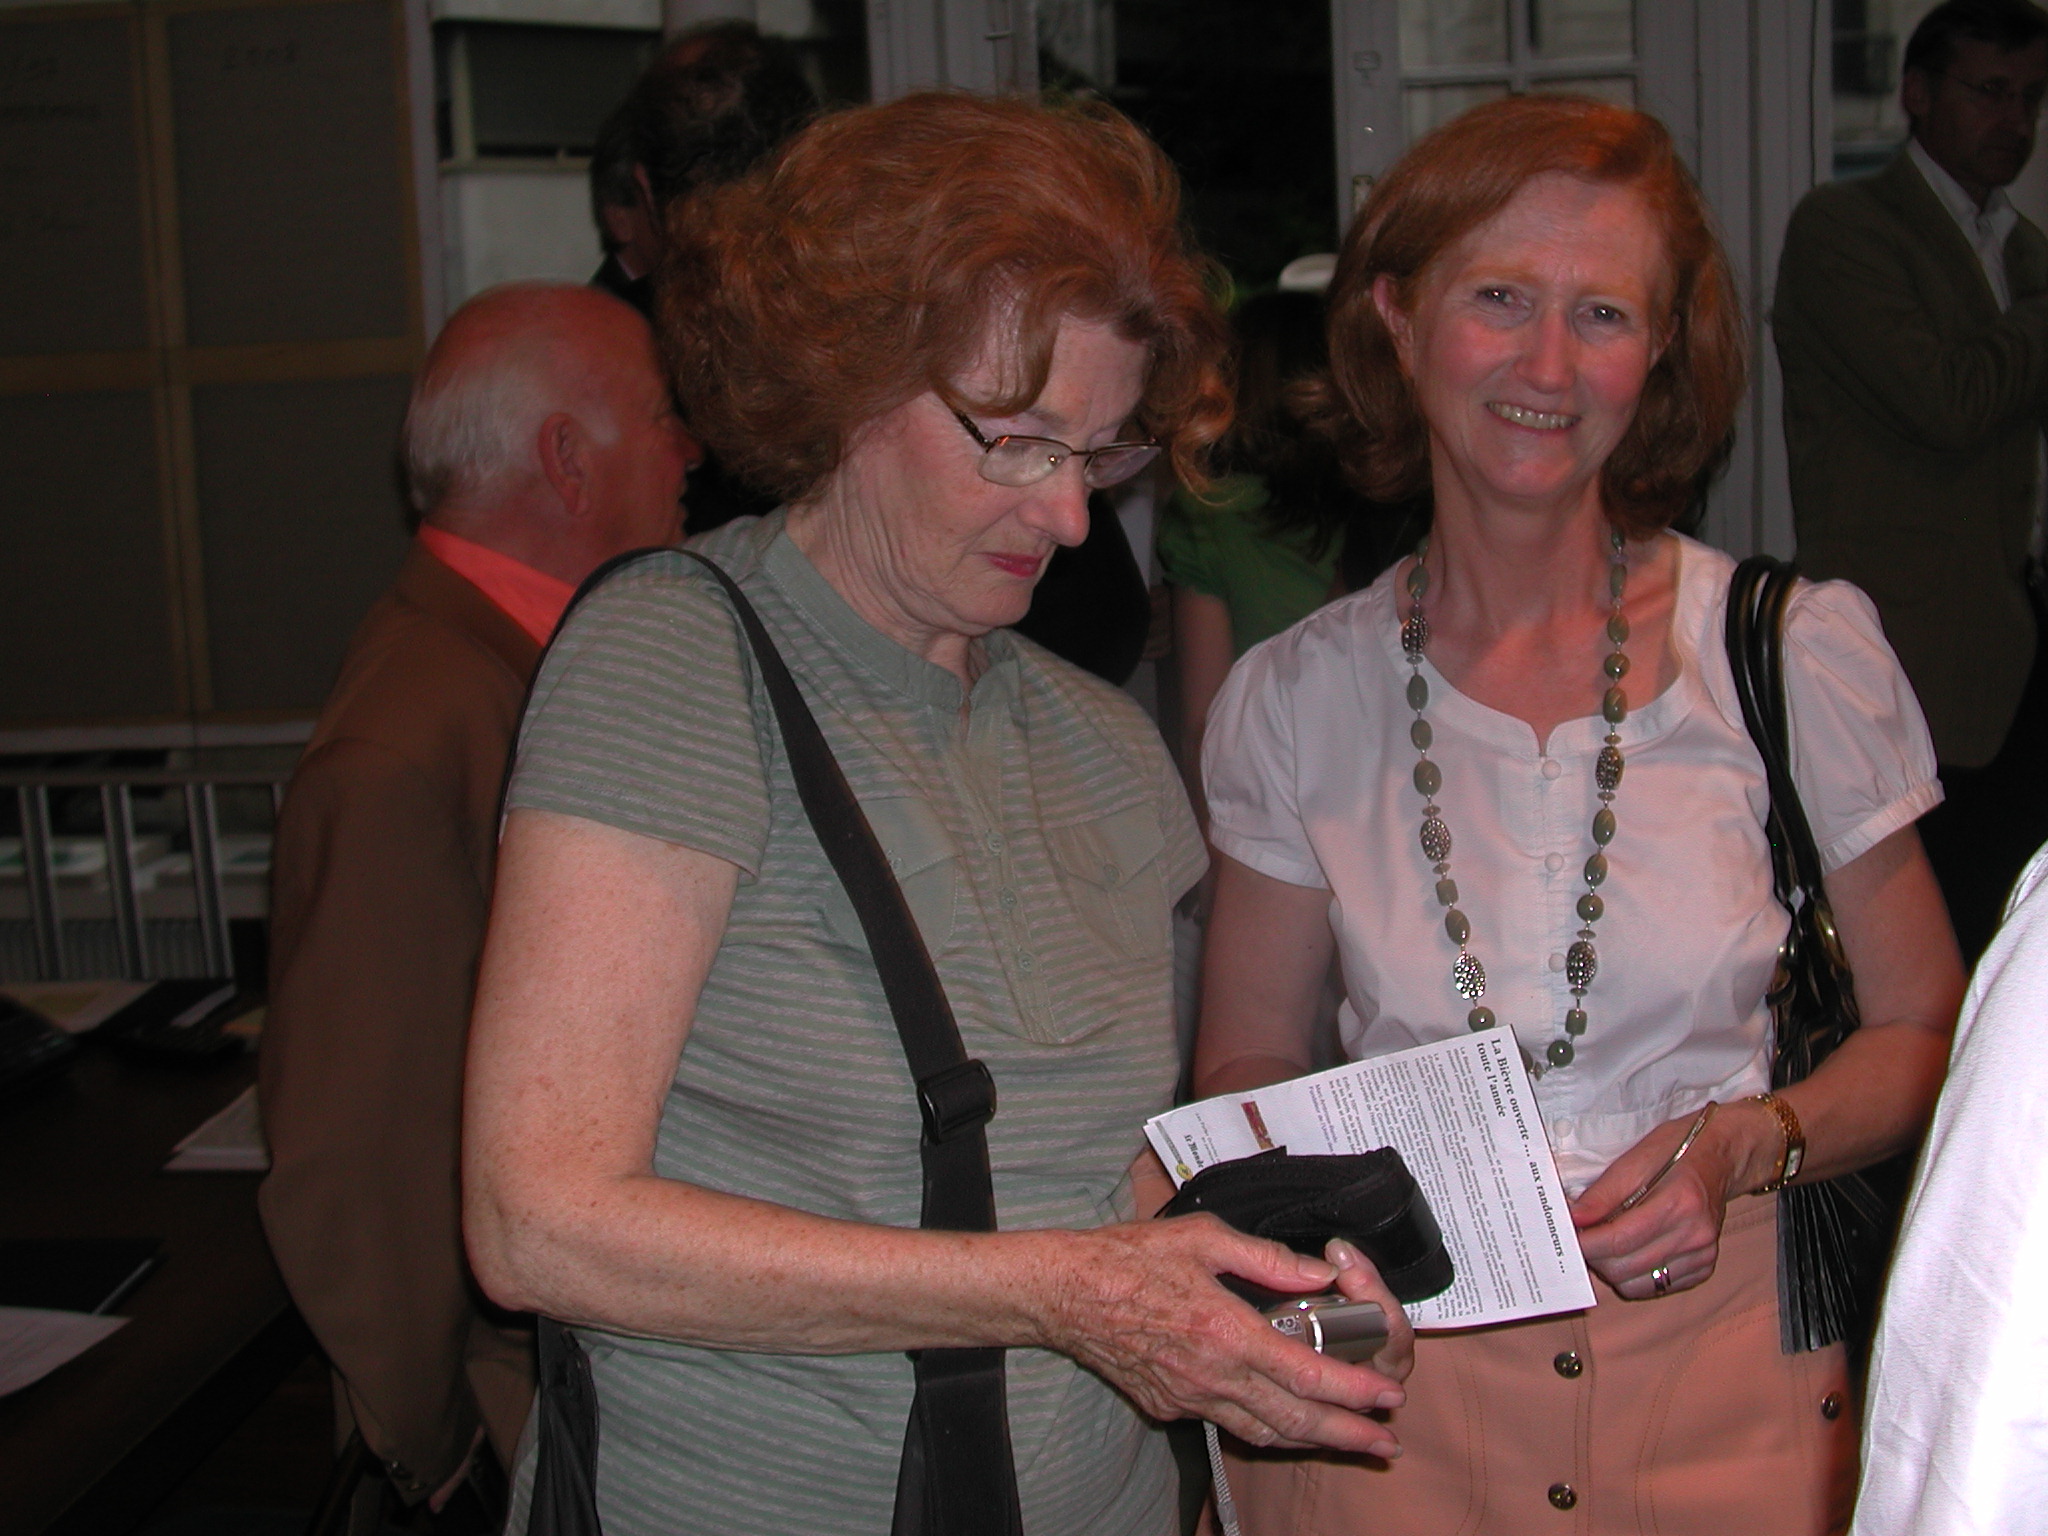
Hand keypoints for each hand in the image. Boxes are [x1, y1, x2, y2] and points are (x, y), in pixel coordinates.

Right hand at [1035, 1214, 1407, 1455]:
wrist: (1066, 1292)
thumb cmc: (1130, 1257)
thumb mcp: (1204, 1239)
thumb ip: (1268, 1258)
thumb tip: (1321, 1269)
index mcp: (1227, 1332)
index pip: (1307, 1374)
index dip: (1354, 1390)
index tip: (1388, 1396)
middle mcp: (1213, 1376)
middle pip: (1295, 1420)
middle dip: (1347, 1435)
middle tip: (1385, 1443)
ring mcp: (1190, 1398)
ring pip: (1264, 1432)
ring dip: (1312, 1441)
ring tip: (1348, 1444)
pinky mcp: (1169, 1406)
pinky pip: (1228, 1424)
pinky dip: (1265, 1429)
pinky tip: (1282, 1422)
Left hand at [1569, 1109, 1743, 1299]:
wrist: (1721, 1156)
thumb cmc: (1676, 1149)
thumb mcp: (1635, 1158)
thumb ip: (1603, 1193)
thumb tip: (1573, 1218)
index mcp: (1680, 1203)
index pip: (1618, 1239)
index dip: (1584, 1242)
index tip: (1564, 1235)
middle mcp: (1696, 1235)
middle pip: (1625, 1267)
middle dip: (1594, 1256)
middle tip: (1582, 1236)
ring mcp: (1704, 1255)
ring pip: (1638, 1284)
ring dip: (1612, 1269)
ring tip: (1606, 1242)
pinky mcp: (1705, 1267)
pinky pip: (1657, 1287)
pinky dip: (1635, 1275)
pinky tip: (1631, 1250)